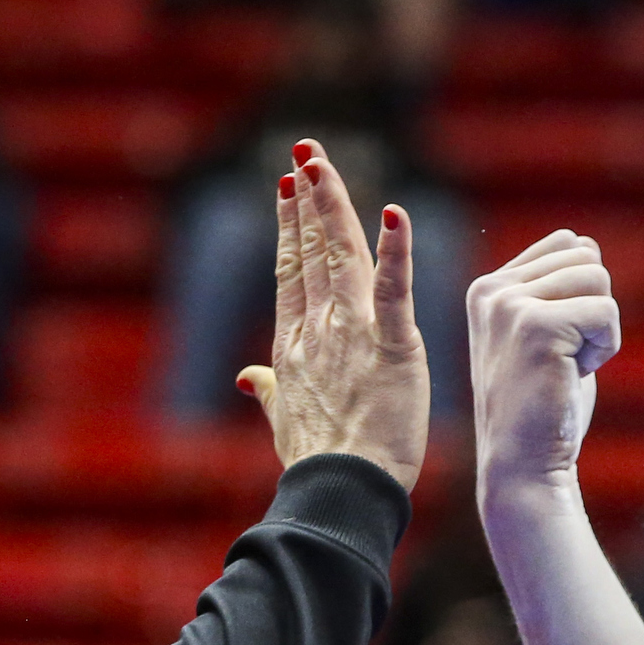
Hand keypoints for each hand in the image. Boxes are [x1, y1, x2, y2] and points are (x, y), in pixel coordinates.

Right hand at [239, 138, 429, 491]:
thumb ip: (269, 391)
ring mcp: (352, 334)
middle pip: (311, 250)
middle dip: (307, 197)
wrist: (343, 494)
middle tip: (306, 150)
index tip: (288, 184)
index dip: (289, 224)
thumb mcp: (286, 421)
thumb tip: (247, 378)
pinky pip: (394, 291)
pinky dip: (395, 251)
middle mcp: (318, 330)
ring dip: (333, 205)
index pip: (290, 270)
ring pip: (342, 255)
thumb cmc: (319, 465)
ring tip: (323, 164)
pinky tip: (393, 213)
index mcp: (294, 344)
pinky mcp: (393, 346)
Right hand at [465, 229, 617, 509]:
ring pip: (598, 278)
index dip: (582, 293)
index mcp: (488, 287)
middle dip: (593, 309)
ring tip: (568, 366)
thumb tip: (586, 242)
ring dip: (600, 329)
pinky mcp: (535, 325)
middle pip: (586, 256)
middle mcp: (492, 290)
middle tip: (565, 358)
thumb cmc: (542, 408)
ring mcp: (509, 305)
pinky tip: (575, 374)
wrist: (523, 466)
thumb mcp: (545, 336)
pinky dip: (606, 346)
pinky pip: (606, 310)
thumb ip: (560, 288)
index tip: (557, 343)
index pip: (566, 243)